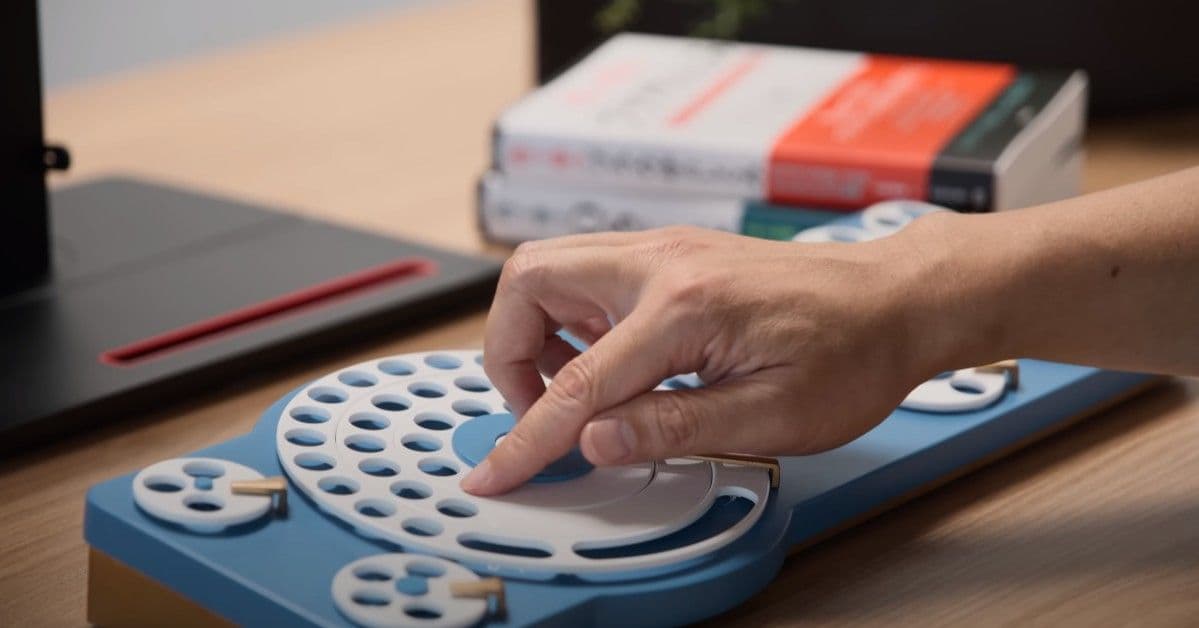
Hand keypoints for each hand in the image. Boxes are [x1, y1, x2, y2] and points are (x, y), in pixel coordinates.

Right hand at [461, 221, 972, 494]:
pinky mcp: (669, 254)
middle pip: (529, 281)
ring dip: (537, 333)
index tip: (497, 475)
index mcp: (686, 304)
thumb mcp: (771, 416)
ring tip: (580, 391)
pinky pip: (585, 273)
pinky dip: (571, 320)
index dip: (528, 439)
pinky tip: (614, 363)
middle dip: (510, 353)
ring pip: (549, 269)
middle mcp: (662, 260)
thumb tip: (593, 441)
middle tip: (542, 411)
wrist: (895, 300)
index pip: (577, 382)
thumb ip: (672, 426)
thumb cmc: (852, 353)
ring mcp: (663, 248)